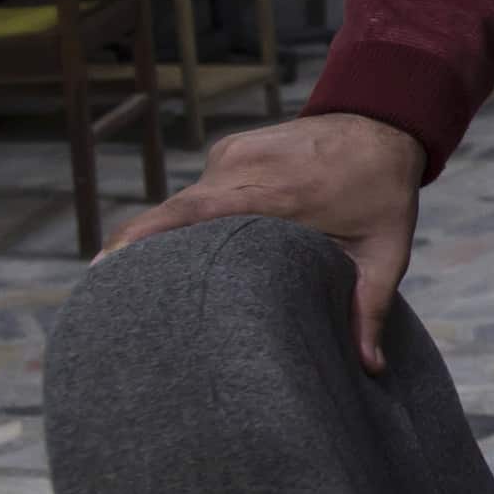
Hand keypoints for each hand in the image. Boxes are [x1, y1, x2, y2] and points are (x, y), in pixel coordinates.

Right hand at [107, 112, 426, 374]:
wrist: (383, 124)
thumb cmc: (383, 195)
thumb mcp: (385, 252)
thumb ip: (371, 308)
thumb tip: (371, 369)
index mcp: (279, 194)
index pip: (196, 214)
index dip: (146, 237)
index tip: (108, 267)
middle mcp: (244, 169)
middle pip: (175, 212)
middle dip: (139, 247)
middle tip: (107, 292)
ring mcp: (232, 153)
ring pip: (188, 203)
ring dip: (173, 236)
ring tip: (144, 278)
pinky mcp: (229, 149)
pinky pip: (202, 190)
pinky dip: (195, 218)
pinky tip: (188, 249)